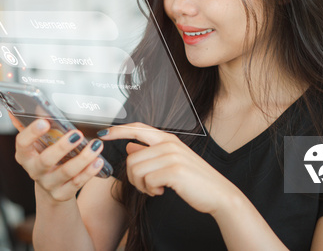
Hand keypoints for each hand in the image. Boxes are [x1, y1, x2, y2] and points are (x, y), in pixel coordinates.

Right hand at [14, 118, 105, 201]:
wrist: (51, 188)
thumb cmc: (45, 157)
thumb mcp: (37, 143)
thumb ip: (29, 126)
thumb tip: (15, 109)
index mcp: (24, 155)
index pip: (22, 143)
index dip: (31, 133)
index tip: (44, 121)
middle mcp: (34, 170)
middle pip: (46, 159)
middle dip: (62, 146)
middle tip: (78, 133)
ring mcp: (48, 184)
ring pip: (66, 172)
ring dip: (83, 158)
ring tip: (96, 145)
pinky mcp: (61, 194)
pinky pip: (77, 183)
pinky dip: (89, 172)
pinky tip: (98, 161)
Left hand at [98, 122, 241, 215]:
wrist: (219, 194)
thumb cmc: (194, 180)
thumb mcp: (172, 161)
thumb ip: (151, 152)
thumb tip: (130, 145)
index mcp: (168, 139)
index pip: (137, 128)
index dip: (118, 131)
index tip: (103, 134)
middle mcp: (169, 143)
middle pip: (132, 158)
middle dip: (133, 177)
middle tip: (145, 186)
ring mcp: (172, 156)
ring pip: (136, 170)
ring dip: (142, 185)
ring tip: (155, 189)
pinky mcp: (173, 171)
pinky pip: (146, 180)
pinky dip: (150, 190)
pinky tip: (161, 192)